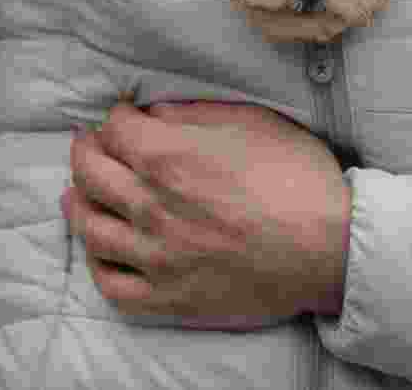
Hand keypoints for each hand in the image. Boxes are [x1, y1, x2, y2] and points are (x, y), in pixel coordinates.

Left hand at [63, 99, 351, 329]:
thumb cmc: (297, 178)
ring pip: (91, 228)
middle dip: (86, 151)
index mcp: (169, 157)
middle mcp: (151, 206)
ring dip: (79, 203)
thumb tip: (153, 115)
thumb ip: (194, 115)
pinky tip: (102, 248)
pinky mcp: (170, 296)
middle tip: (91, 145)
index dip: (115, 115)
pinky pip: (113, 284)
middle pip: (90, 173)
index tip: (122, 116)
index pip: (114, 128)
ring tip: (80, 193)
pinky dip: (98, 263)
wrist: (331, 246)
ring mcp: (157, 256)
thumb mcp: (252, 123)